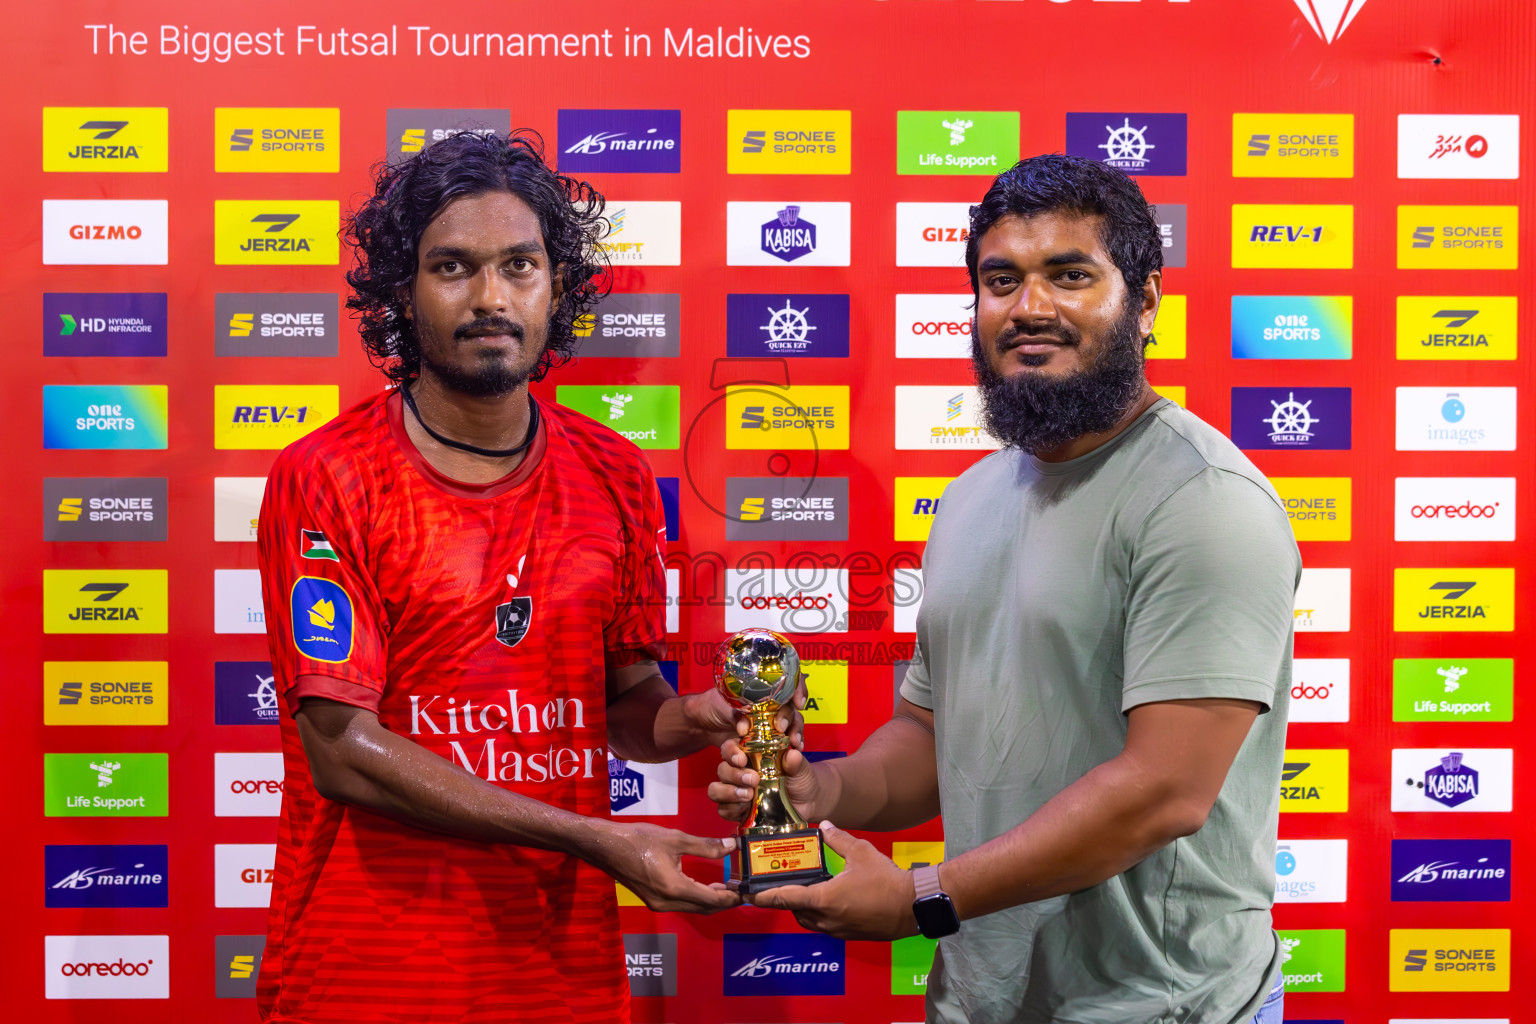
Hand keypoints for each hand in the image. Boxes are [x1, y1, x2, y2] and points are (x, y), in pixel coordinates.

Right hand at [584, 821, 741, 912]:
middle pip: (704, 909)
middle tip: (742, 890)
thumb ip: (706, 846)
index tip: (748, 891)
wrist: (606, 847)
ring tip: (728, 887)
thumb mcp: (676, 838)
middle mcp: (667, 902)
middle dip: (725, 901)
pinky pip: (682, 905)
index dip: (733, 897)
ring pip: (693, 908)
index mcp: (674, 888)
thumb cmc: (638, 840)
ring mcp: (658, 904)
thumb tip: (731, 846)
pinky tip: (705, 885)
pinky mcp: (653, 900)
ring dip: (711, 900)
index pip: (712, 900)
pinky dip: (697, 898)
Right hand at [707, 673, 817, 822]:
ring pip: (716, 789)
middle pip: (722, 768)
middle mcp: (739, 770)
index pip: (731, 747)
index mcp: (750, 754)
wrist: (806, 802)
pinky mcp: (737, 809)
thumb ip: (796, 761)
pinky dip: (732, 810)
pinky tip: (745, 809)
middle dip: (734, 774)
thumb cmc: (800, 777)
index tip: (742, 758)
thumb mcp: (801, 767)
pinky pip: (723, 810)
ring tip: (749, 795)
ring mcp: (736, 790)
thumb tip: (792, 754)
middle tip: (753, 779)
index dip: (731, 751)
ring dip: (729, 792)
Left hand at [747, 823, 920, 940]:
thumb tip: (823, 827)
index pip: (784, 898)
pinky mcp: (849, 936)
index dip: (762, 897)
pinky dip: (819, 915)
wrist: (913, 906)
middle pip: (794, 911)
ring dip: (802, 908)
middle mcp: (826, 919)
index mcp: (823, 899)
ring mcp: (838, 930)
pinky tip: (828, 900)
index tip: (746, 895)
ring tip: (804, 891)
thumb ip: (838, 839)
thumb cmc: (886, 880)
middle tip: (779, 885)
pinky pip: (825, 926)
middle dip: (785, 899)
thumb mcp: (861, 852)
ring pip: (809, 921)